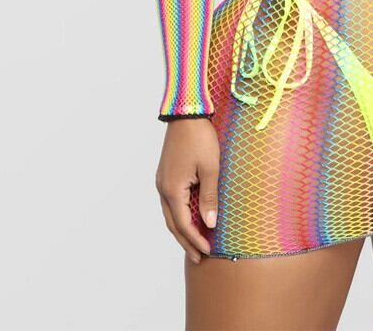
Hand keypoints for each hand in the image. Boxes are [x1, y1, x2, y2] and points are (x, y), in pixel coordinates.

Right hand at [155, 117, 219, 263]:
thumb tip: (210, 224)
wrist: (186, 114)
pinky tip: (190, 218)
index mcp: (172, 189)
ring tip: (194, 243)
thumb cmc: (200, 139)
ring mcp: (163, 181)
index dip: (195, 239)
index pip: (184, 224)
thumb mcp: (210, 168)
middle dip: (186, 241)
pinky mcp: (167, 174)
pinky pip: (172, 202)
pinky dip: (181, 215)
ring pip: (171, 213)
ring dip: (182, 229)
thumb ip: (209, 197)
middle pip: (173, 223)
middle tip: (198, 258)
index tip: (208, 251)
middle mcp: (163, 188)